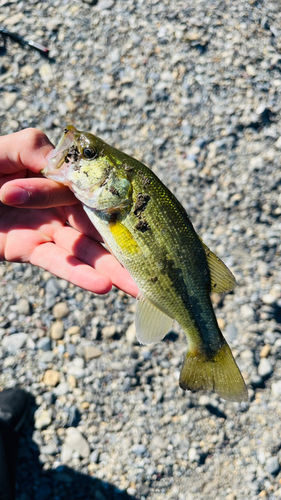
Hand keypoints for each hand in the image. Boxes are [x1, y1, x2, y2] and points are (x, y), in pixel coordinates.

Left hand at [0, 128, 137, 296]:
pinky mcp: (27, 249)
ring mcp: (44, 227)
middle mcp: (57, 202)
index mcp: (56, 174)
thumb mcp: (3, 149)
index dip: (115, 204)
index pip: (91, 189)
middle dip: (124, 244)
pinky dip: (78, 275)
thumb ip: (35, 149)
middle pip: (96, 224)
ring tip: (138, 287)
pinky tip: (102, 286)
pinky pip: (57, 263)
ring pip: (83, 249)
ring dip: (109, 268)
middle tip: (155, 263)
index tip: (144, 218)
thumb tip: (67, 164)